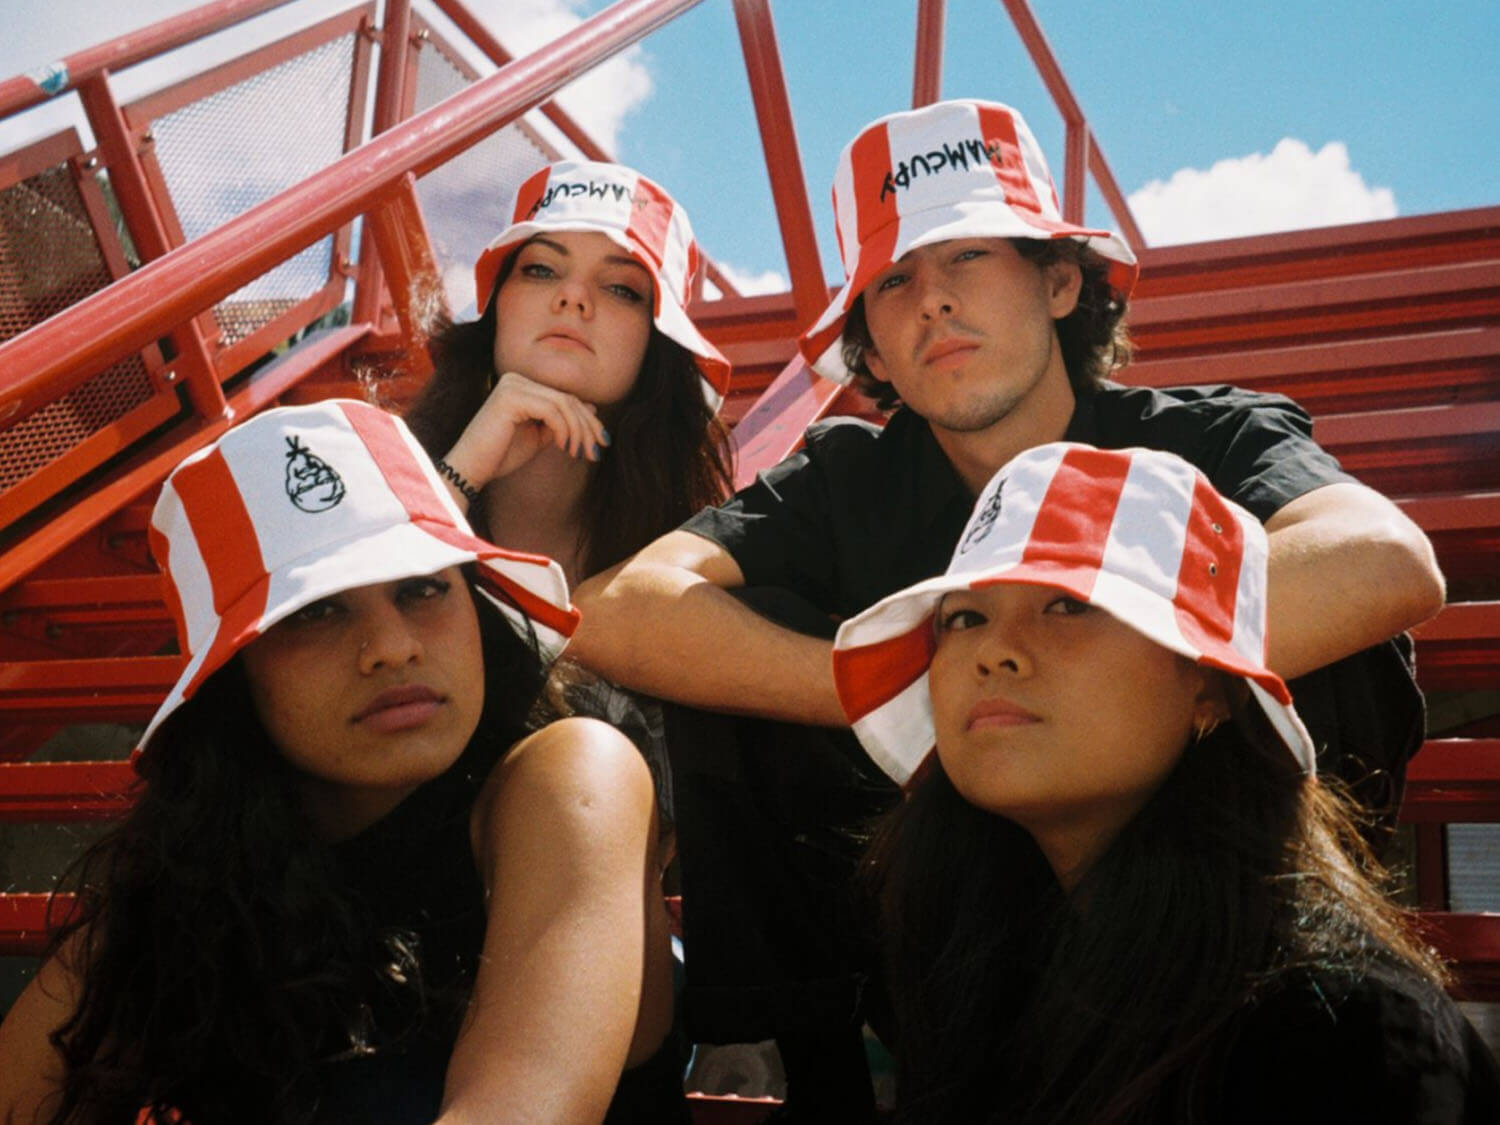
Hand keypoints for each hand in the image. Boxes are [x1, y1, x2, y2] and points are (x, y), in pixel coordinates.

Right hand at [445, 371, 609, 495]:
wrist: (471, 469)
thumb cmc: (501, 455)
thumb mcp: (539, 437)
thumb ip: (562, 422)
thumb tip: (592, 407)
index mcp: (522, 385)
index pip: (565, 398)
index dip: (588, 421)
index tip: (601, 443)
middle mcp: (516, 379)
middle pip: (567, 399)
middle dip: (588, 427)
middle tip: (597, 451)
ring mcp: (512, 385)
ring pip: (563, 404)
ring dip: (578, 431)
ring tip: (579, 454)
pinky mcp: (511, 397)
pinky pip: (551, 411)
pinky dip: (564, 430)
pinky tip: (564, 448)